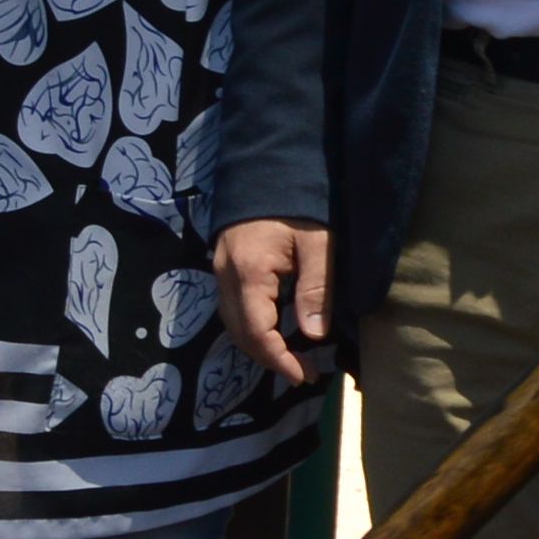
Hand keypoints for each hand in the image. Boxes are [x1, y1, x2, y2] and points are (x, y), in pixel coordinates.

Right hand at [214, 218, 331, 388]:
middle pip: (239, 333)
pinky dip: (251, 326)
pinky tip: (275, 328)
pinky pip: (232, 307)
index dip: (280, 361)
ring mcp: (219, 269)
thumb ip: (316, 289)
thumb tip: (312, 336)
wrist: (271, 163)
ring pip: (232, 322)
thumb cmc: (300, 202)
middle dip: (269, 358)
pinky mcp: (223, 263)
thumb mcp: (319, 243)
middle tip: (304, 371)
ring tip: (291, 356)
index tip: (306, 376)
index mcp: (249, 273)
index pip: (257, 333)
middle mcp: (225, 276)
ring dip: (258, 345)